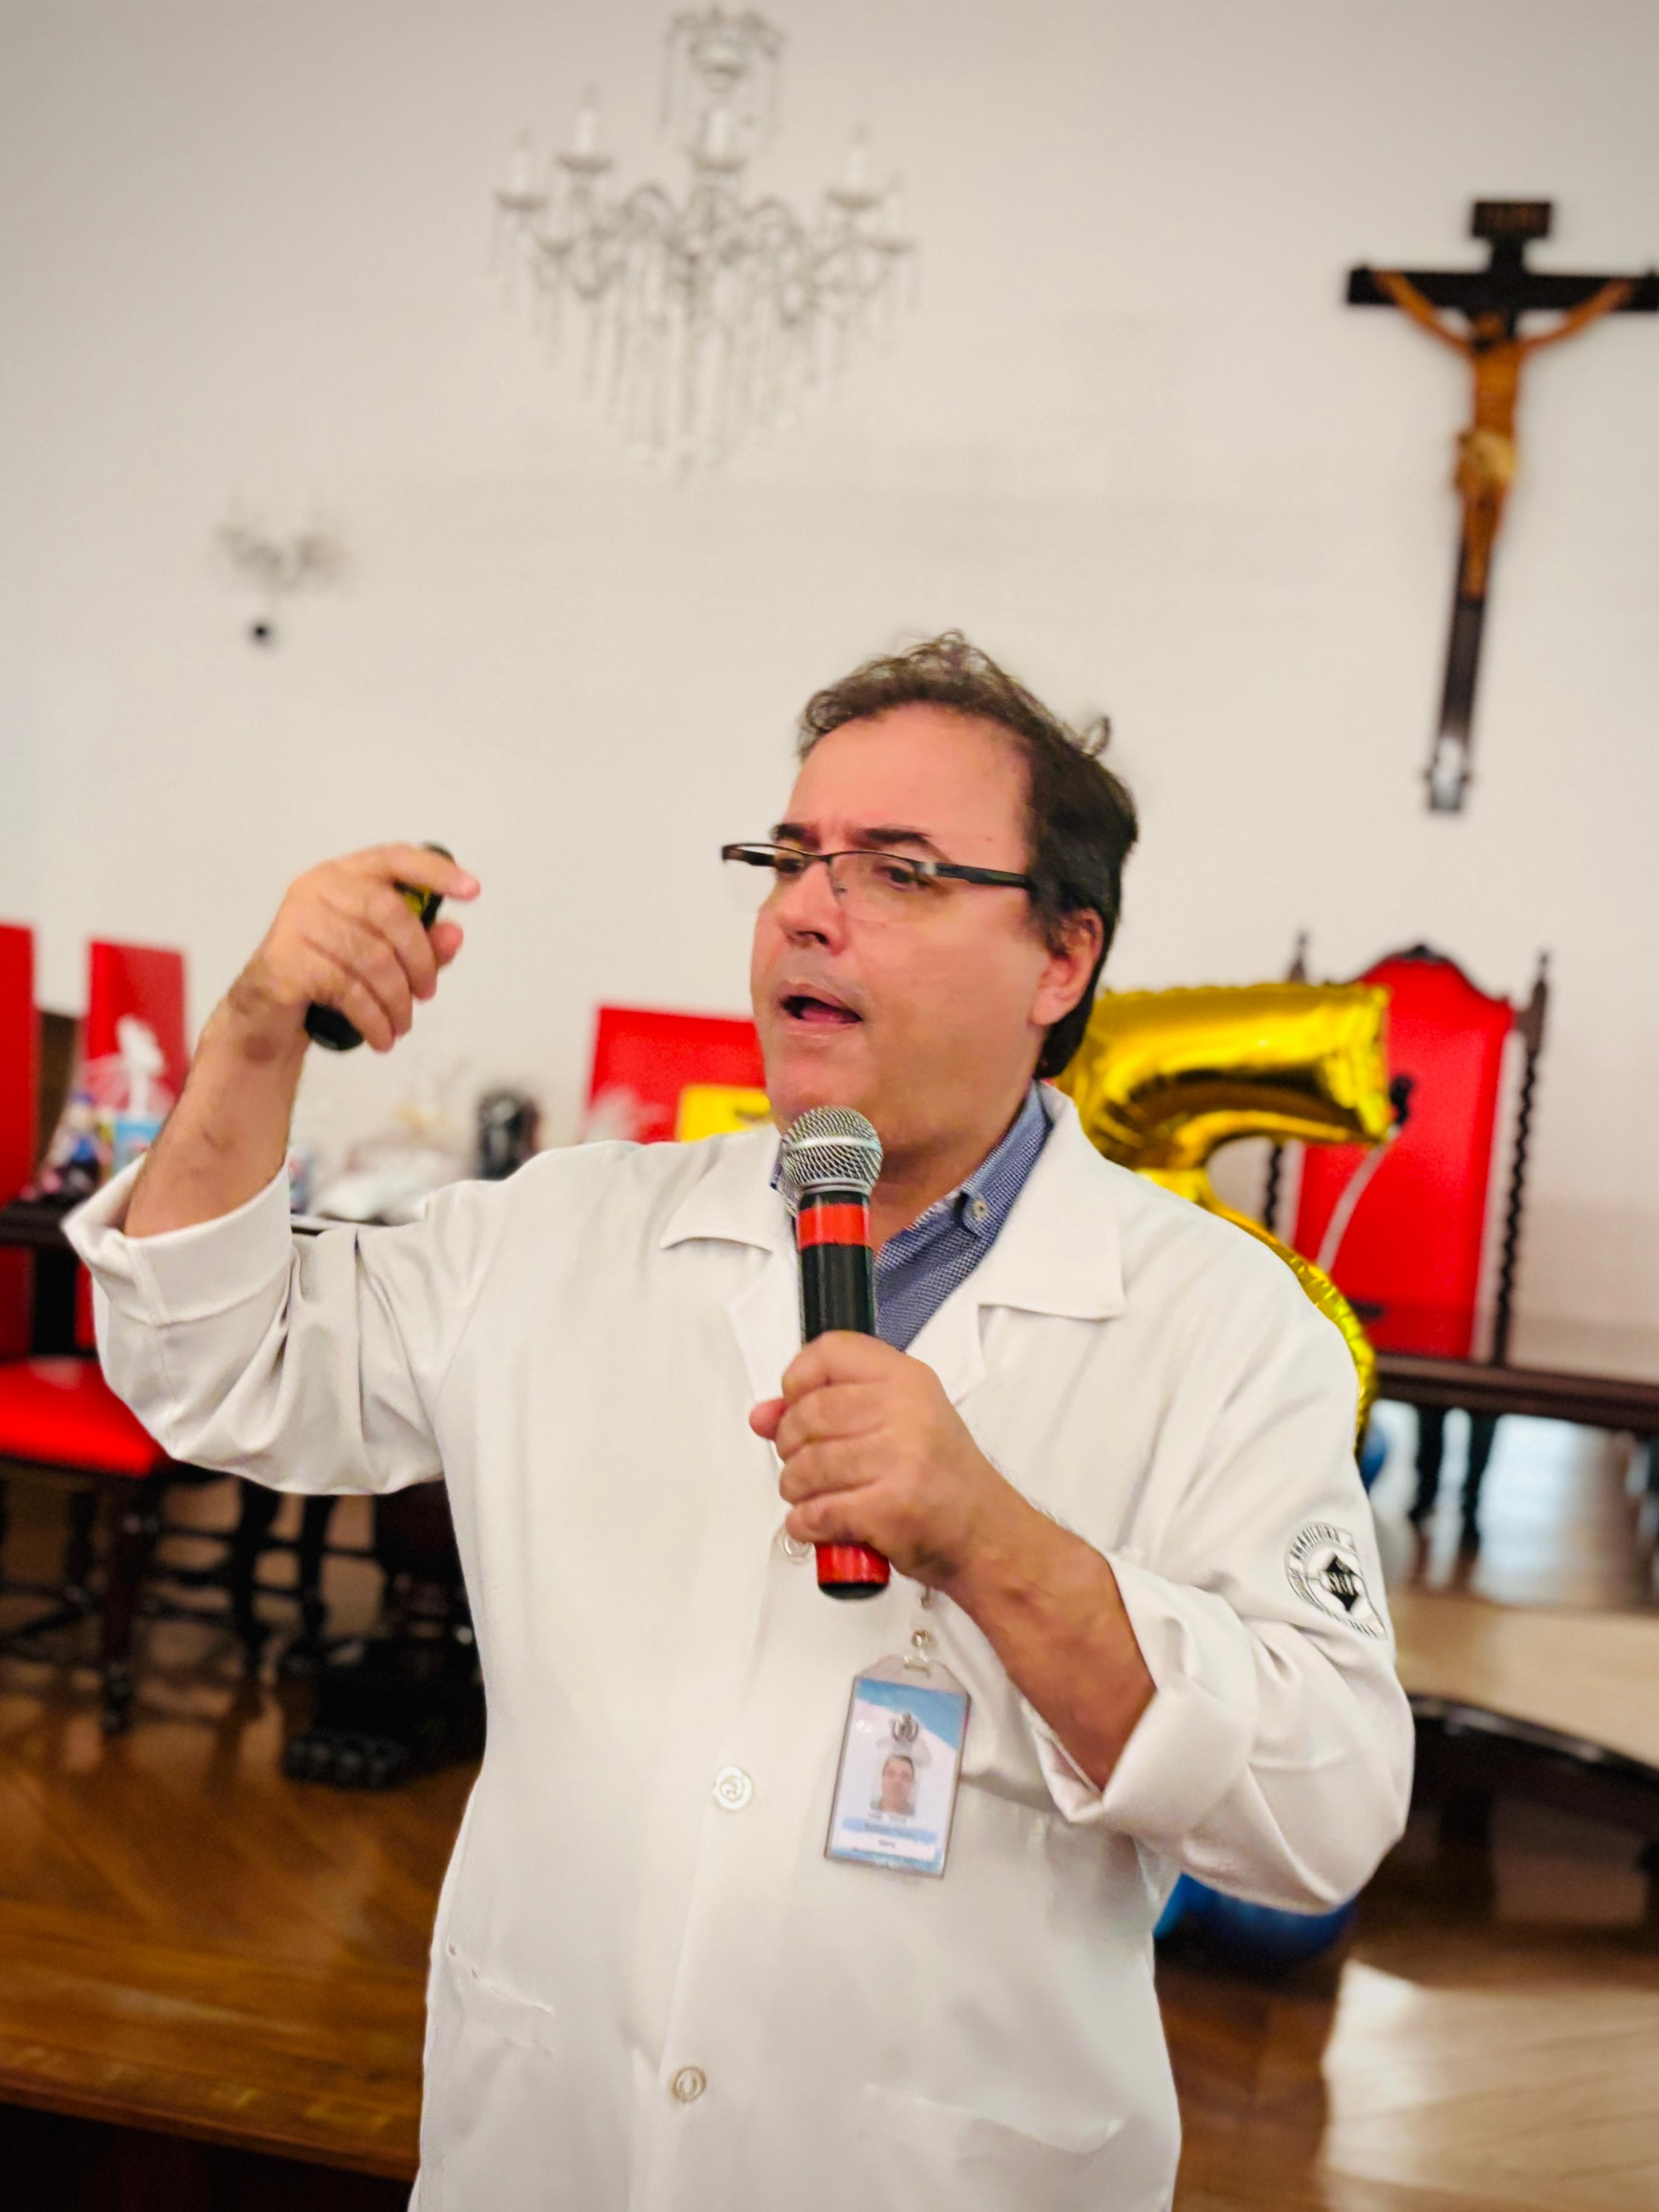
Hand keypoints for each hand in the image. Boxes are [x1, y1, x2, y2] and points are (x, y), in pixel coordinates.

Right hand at [223, 845, 478, 1058]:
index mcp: (343, 876)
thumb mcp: (382, 960)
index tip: (472, 891)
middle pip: (389, 912)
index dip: (435, 871)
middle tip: (427, 994)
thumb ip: (421, 945)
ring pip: (371, 957)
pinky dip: (374, 1019)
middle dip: (420, 959)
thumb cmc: (327, 976)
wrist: (266, 1016)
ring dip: (398, 999)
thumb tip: (455, 934)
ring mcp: (295, 921)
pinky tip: (382, 1038)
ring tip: (402, 1025)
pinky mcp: (284, 960)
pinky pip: (347, 989)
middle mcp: (316, 888)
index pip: (393, 858)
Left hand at [749, 1333, 1030, 1586]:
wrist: (987, 1535)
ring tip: (813, 1495)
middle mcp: (906, 1412)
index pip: (830, 1352)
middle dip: (790, 1446)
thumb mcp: (898, 1424)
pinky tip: (819, 1523)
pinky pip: (818, 1512)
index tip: (793, 1404)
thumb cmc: (944, 1480)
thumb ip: (829, 1409)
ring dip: (796, 1489)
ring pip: (807, 1466)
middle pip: (808, 1414)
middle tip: (801, 1461)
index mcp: (908, 1380)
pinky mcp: (890, 1508)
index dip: (797, 1380)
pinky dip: (807, 1523)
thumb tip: (764, 1415)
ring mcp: (900, 1459)